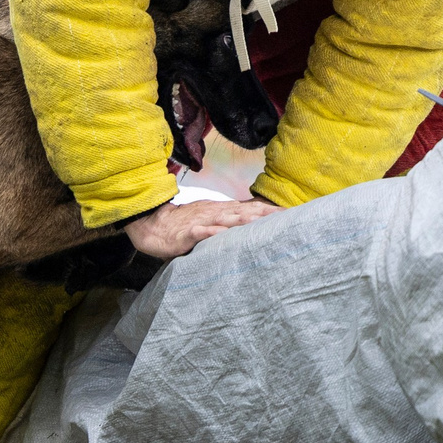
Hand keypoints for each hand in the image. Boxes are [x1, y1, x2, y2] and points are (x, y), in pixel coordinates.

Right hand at [125, 198, 277, 259]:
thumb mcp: (209, 220)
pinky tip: (221, 234)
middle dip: (263, 215)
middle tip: (284, 217)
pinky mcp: (187, 232)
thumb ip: (228, 221)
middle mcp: (214, 212)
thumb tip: (251, 221)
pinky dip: (211, 232)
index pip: (248, 209)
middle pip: (242, 212)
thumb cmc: (183, 225)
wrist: (153, 226)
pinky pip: (200, 232)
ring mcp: (201, 221)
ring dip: (243, 221)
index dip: (268, 211)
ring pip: (225, 219)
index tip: (289, 213)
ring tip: (260, 223)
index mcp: (220, 210)